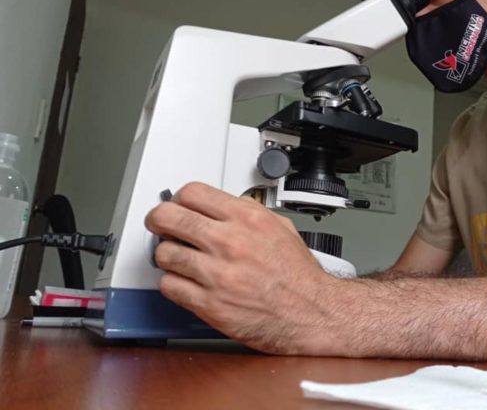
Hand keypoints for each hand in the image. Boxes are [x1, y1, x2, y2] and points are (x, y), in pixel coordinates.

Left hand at [145, 182, 341, 353]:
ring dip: (166, 255)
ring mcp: (217, 274)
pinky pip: (170, 286)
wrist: (310, 312)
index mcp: (248, 219)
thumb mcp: (281, 227)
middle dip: (158, 220)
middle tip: (159, 225)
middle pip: (169, 218)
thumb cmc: (298, 275)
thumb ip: (249, 212)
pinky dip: (172, 283)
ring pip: (164, 253)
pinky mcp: (209, 303)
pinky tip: (184, 282)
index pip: (193, 193)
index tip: (177, 205)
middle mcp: (230, 243)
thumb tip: (223, 206)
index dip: (179, 198)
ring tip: (176, 258)